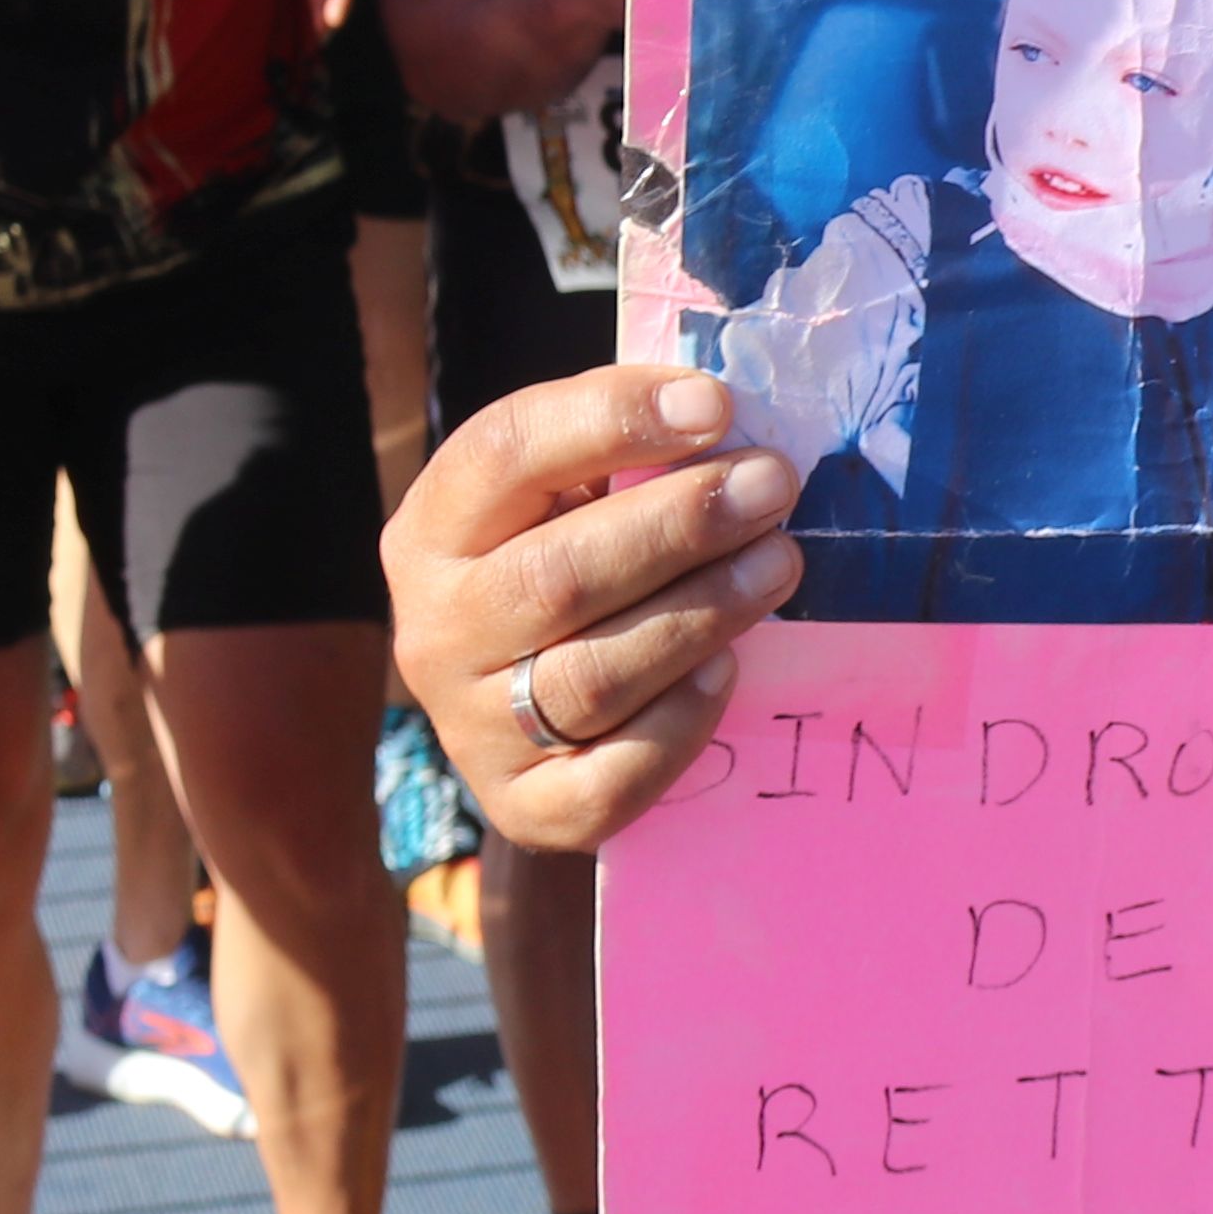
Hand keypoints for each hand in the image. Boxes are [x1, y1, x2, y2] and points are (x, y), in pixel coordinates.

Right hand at [384, 366, 804, 853]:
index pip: (504, 455)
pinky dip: (677, 725)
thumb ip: (620, 448)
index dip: (611, 420)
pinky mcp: (523, 808)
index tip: (715, 405)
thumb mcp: (567, 491)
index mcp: (433, 531)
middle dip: (680, 524)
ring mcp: (471, 730)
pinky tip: (727, 670)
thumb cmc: (569, 561)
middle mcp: (434, 633)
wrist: (525, 702)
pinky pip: (606, 782)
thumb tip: (716, 412)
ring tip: (779, 564)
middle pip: (557, 576)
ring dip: (701, 613)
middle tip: (771, 486)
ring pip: (591, 679)